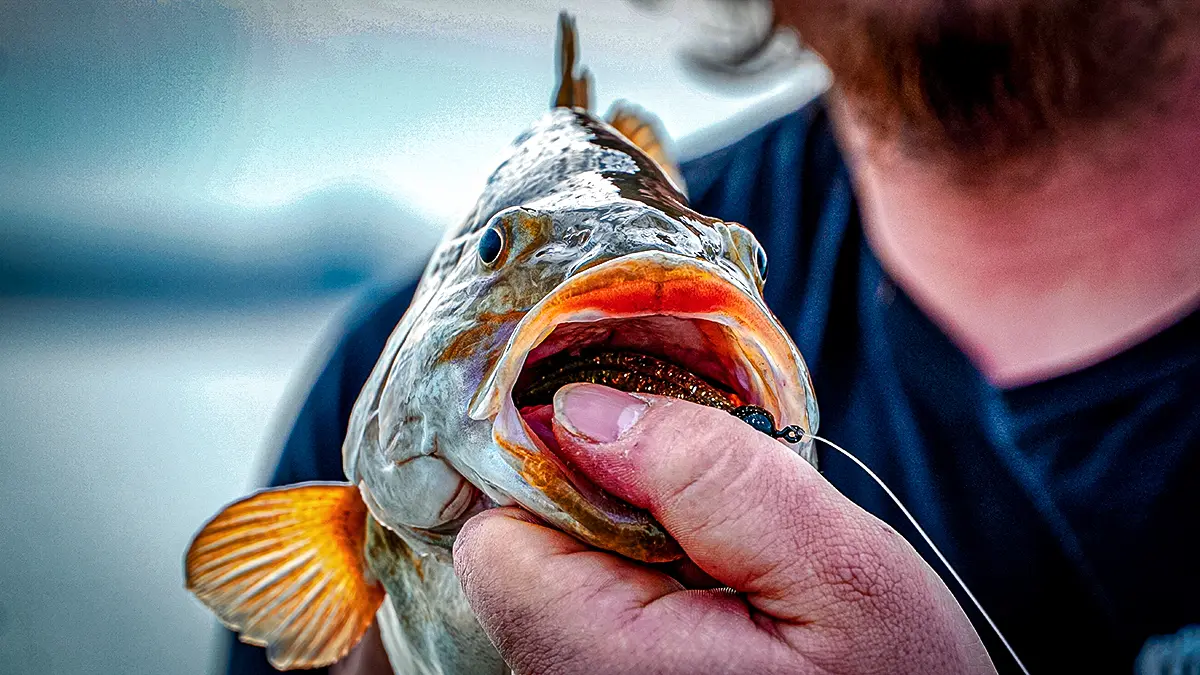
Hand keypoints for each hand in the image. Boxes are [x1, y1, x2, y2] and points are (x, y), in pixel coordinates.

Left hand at [453, 383, 995, 673]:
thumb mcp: (838, 571)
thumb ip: (712, 479)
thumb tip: (583, 409)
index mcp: (603, 658)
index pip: (497, 534)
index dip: (555, 465)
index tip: (635, 444)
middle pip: (521, 544)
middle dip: (600, 490)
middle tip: (705, 501)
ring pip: (560, 565)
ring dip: (630, 525)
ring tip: (720, 545)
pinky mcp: (616, 669)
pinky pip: (596, 592)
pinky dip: (645, 561)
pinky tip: (711, 574)